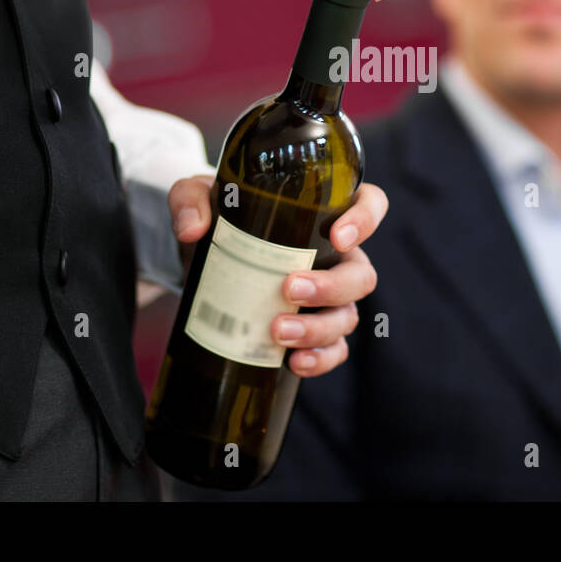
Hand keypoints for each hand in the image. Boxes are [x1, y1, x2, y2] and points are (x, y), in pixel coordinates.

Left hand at [168, 176, 386, 376]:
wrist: (202, 267)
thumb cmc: (218, 222)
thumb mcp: (197, 198)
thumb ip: (190, 200)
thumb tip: (194, 230)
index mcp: (323, 215)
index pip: (370, 205)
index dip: (366, 219)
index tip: (337, 235)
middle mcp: (336, 257)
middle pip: (361, 274)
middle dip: (331, 286)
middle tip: (290, 289)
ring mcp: (329, 299)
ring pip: (348, 316)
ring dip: (318, 328)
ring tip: (278, 331)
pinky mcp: (314, 333)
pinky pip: (334, 351)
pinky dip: (320, 360)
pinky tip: (294, 363)